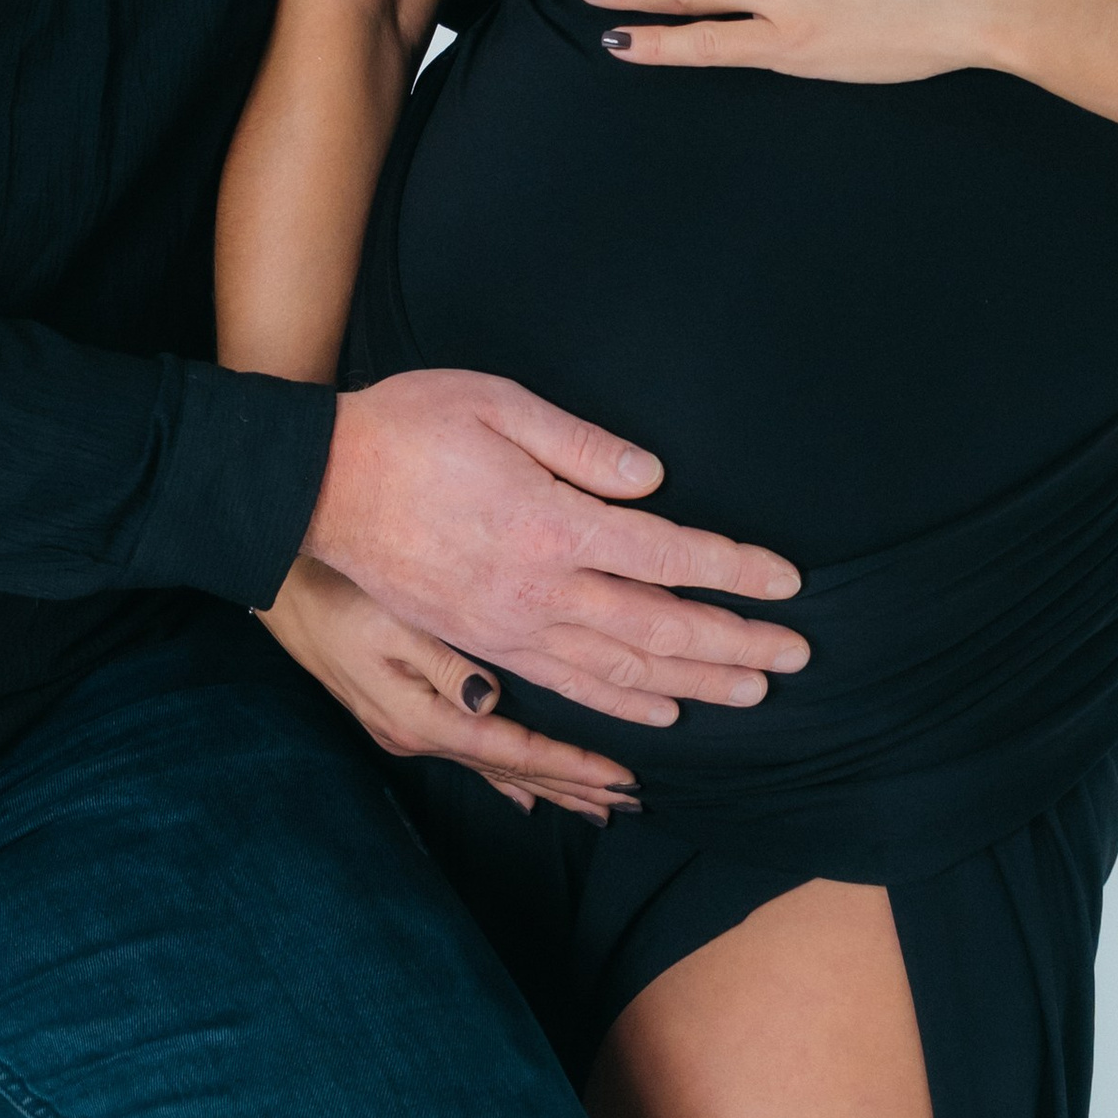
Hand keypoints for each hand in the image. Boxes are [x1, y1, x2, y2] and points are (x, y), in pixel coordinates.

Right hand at [260, 558, 640, 817]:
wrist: (280, 589)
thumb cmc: (337, 591)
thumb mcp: (389, 619)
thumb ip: (441, 662)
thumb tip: (488, 702)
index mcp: (421, 716)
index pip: (514, 751)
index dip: (572, 767)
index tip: (623, 779)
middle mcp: (417, 735)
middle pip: (511, 771)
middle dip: (573, 787)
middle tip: (630, 805)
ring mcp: (405, 729)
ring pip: (494, 766)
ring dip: (548, 784)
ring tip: (595, 807)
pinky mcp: (399, 713)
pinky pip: (470, 753)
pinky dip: (507, 771)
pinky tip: (523, 791)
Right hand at [303, 364, 808, 724]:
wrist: (320, 485)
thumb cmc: (408, 428)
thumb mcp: (496, 404)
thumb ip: (580, 445)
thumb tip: (654, 480)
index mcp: (550, 523)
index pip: (668, 556)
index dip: (734, 571)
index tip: (788, 580)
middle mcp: (538, 589)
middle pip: (659, 629)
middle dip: (736, 642)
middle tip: (797, 655)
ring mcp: (509, 628)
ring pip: (621, 671)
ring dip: (695, 682)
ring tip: (753, 689)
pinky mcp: (483, 644)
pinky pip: (568, 686)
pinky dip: (624, 705)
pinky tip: (663, 712)